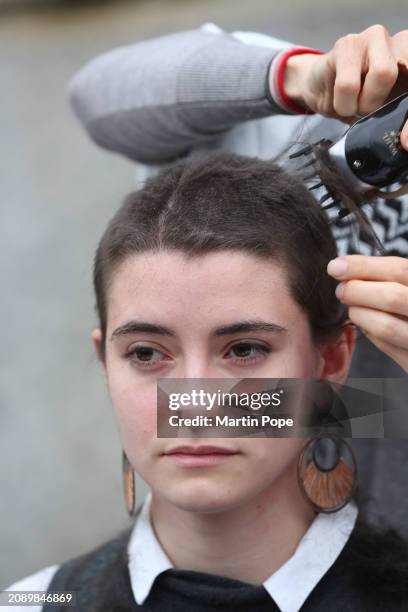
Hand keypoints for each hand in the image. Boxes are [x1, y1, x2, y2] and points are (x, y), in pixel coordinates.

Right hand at [284, 25, 407, 149]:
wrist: (317, 86)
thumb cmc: (355, 98)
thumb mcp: (383, 109)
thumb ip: (397, 114)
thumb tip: (406, 140)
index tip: (406, 141)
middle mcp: (401, 42)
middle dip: (395, 107)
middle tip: (373, 116)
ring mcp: (375, 37)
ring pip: (384, 74)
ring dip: (366, 103)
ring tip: (355, 105)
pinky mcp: (347, 43)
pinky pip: (349, 84)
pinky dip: (344, 104)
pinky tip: (340, 100)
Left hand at [327, 255, 407, 372]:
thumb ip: (394, 277)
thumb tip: (347, 268)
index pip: (400, 269)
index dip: (363, 266)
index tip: (336, 266)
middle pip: (392, 297)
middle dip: (358, 291)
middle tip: (341, 290)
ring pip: (386, 327)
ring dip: (360, 314)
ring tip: (353, 308)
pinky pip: (388, 347)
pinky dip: (370, 332)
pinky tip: (367, 323)